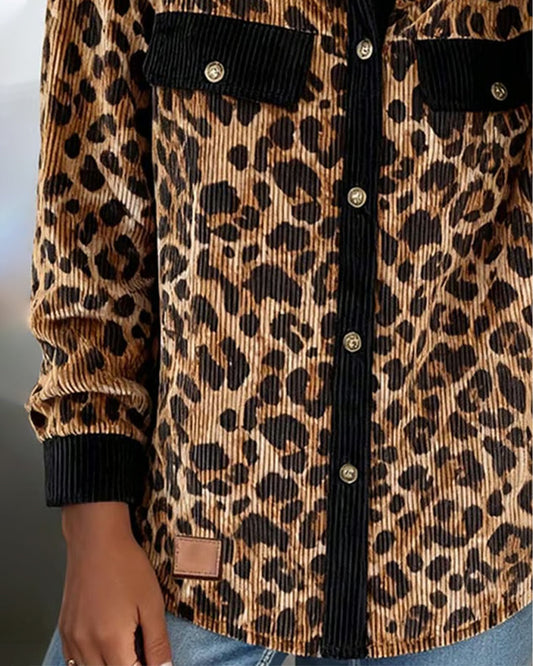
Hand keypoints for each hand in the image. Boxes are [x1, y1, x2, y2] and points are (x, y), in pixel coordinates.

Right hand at [57, 502, 172, 665]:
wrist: (96, 540)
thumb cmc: (125, 565)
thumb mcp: (151, 603)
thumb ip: (157, 642)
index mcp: (111, 640)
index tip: (154, 660)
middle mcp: (86, 644)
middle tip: (142, 653)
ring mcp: (71, 638)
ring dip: (109, 665)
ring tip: (127, 647)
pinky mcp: (64, 629)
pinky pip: (73, 660)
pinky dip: (90, 660)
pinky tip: (106, 646)